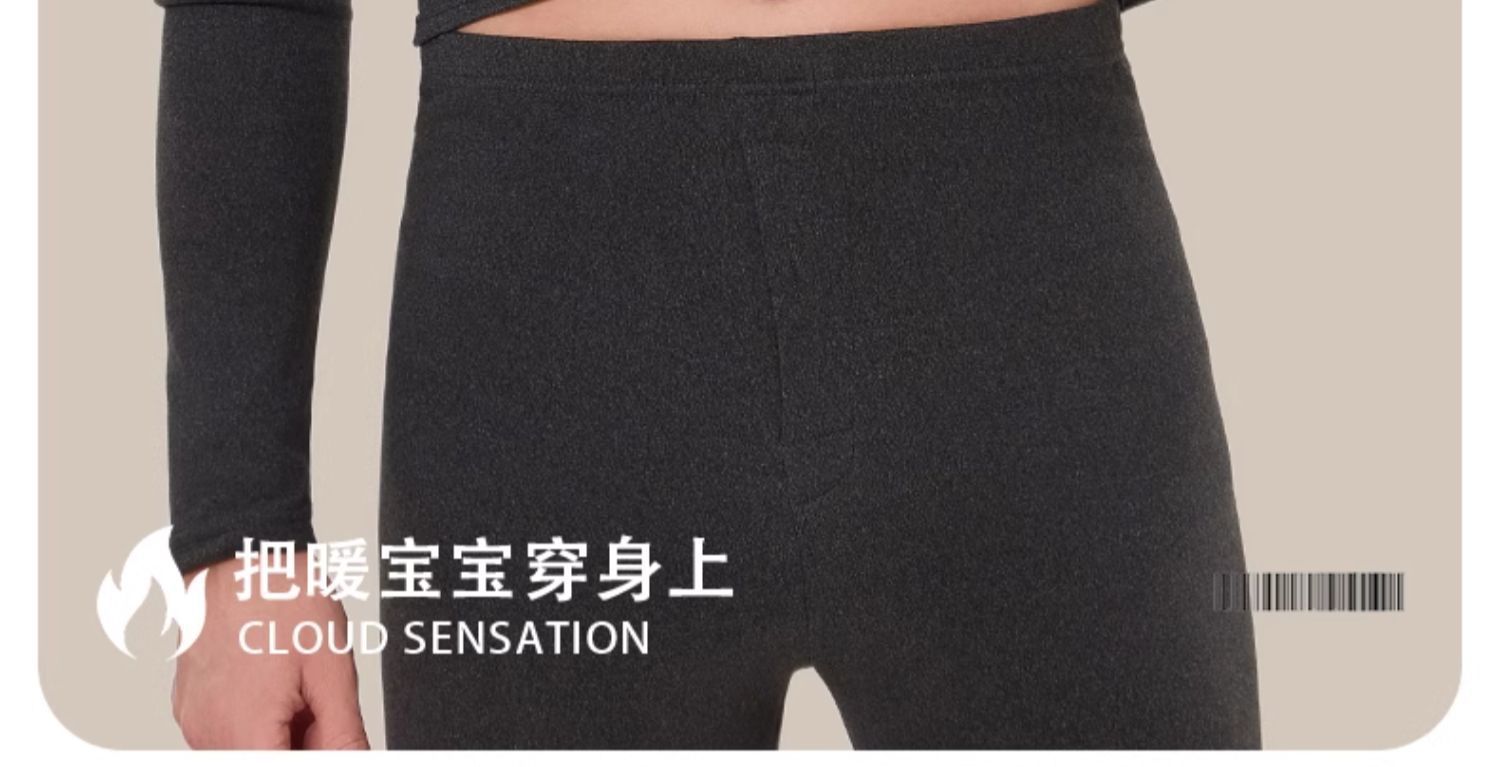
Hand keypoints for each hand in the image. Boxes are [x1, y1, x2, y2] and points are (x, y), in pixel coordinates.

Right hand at [170, 552, 369, 748]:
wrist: (241, 550)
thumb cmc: (282, 597)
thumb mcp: (331, 672)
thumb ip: (343, 737)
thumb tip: (356, 761)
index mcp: (242, 731)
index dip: (318, 756)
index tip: (335, 738)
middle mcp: (207, 734)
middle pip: (264, 760)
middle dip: (304, 746)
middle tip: (324, 708)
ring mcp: (194, 719)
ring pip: (248, 749)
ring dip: (283, 735)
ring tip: (303, 689)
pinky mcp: (190, 704)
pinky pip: (229, 731)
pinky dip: (260, 721)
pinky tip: (281, 684)